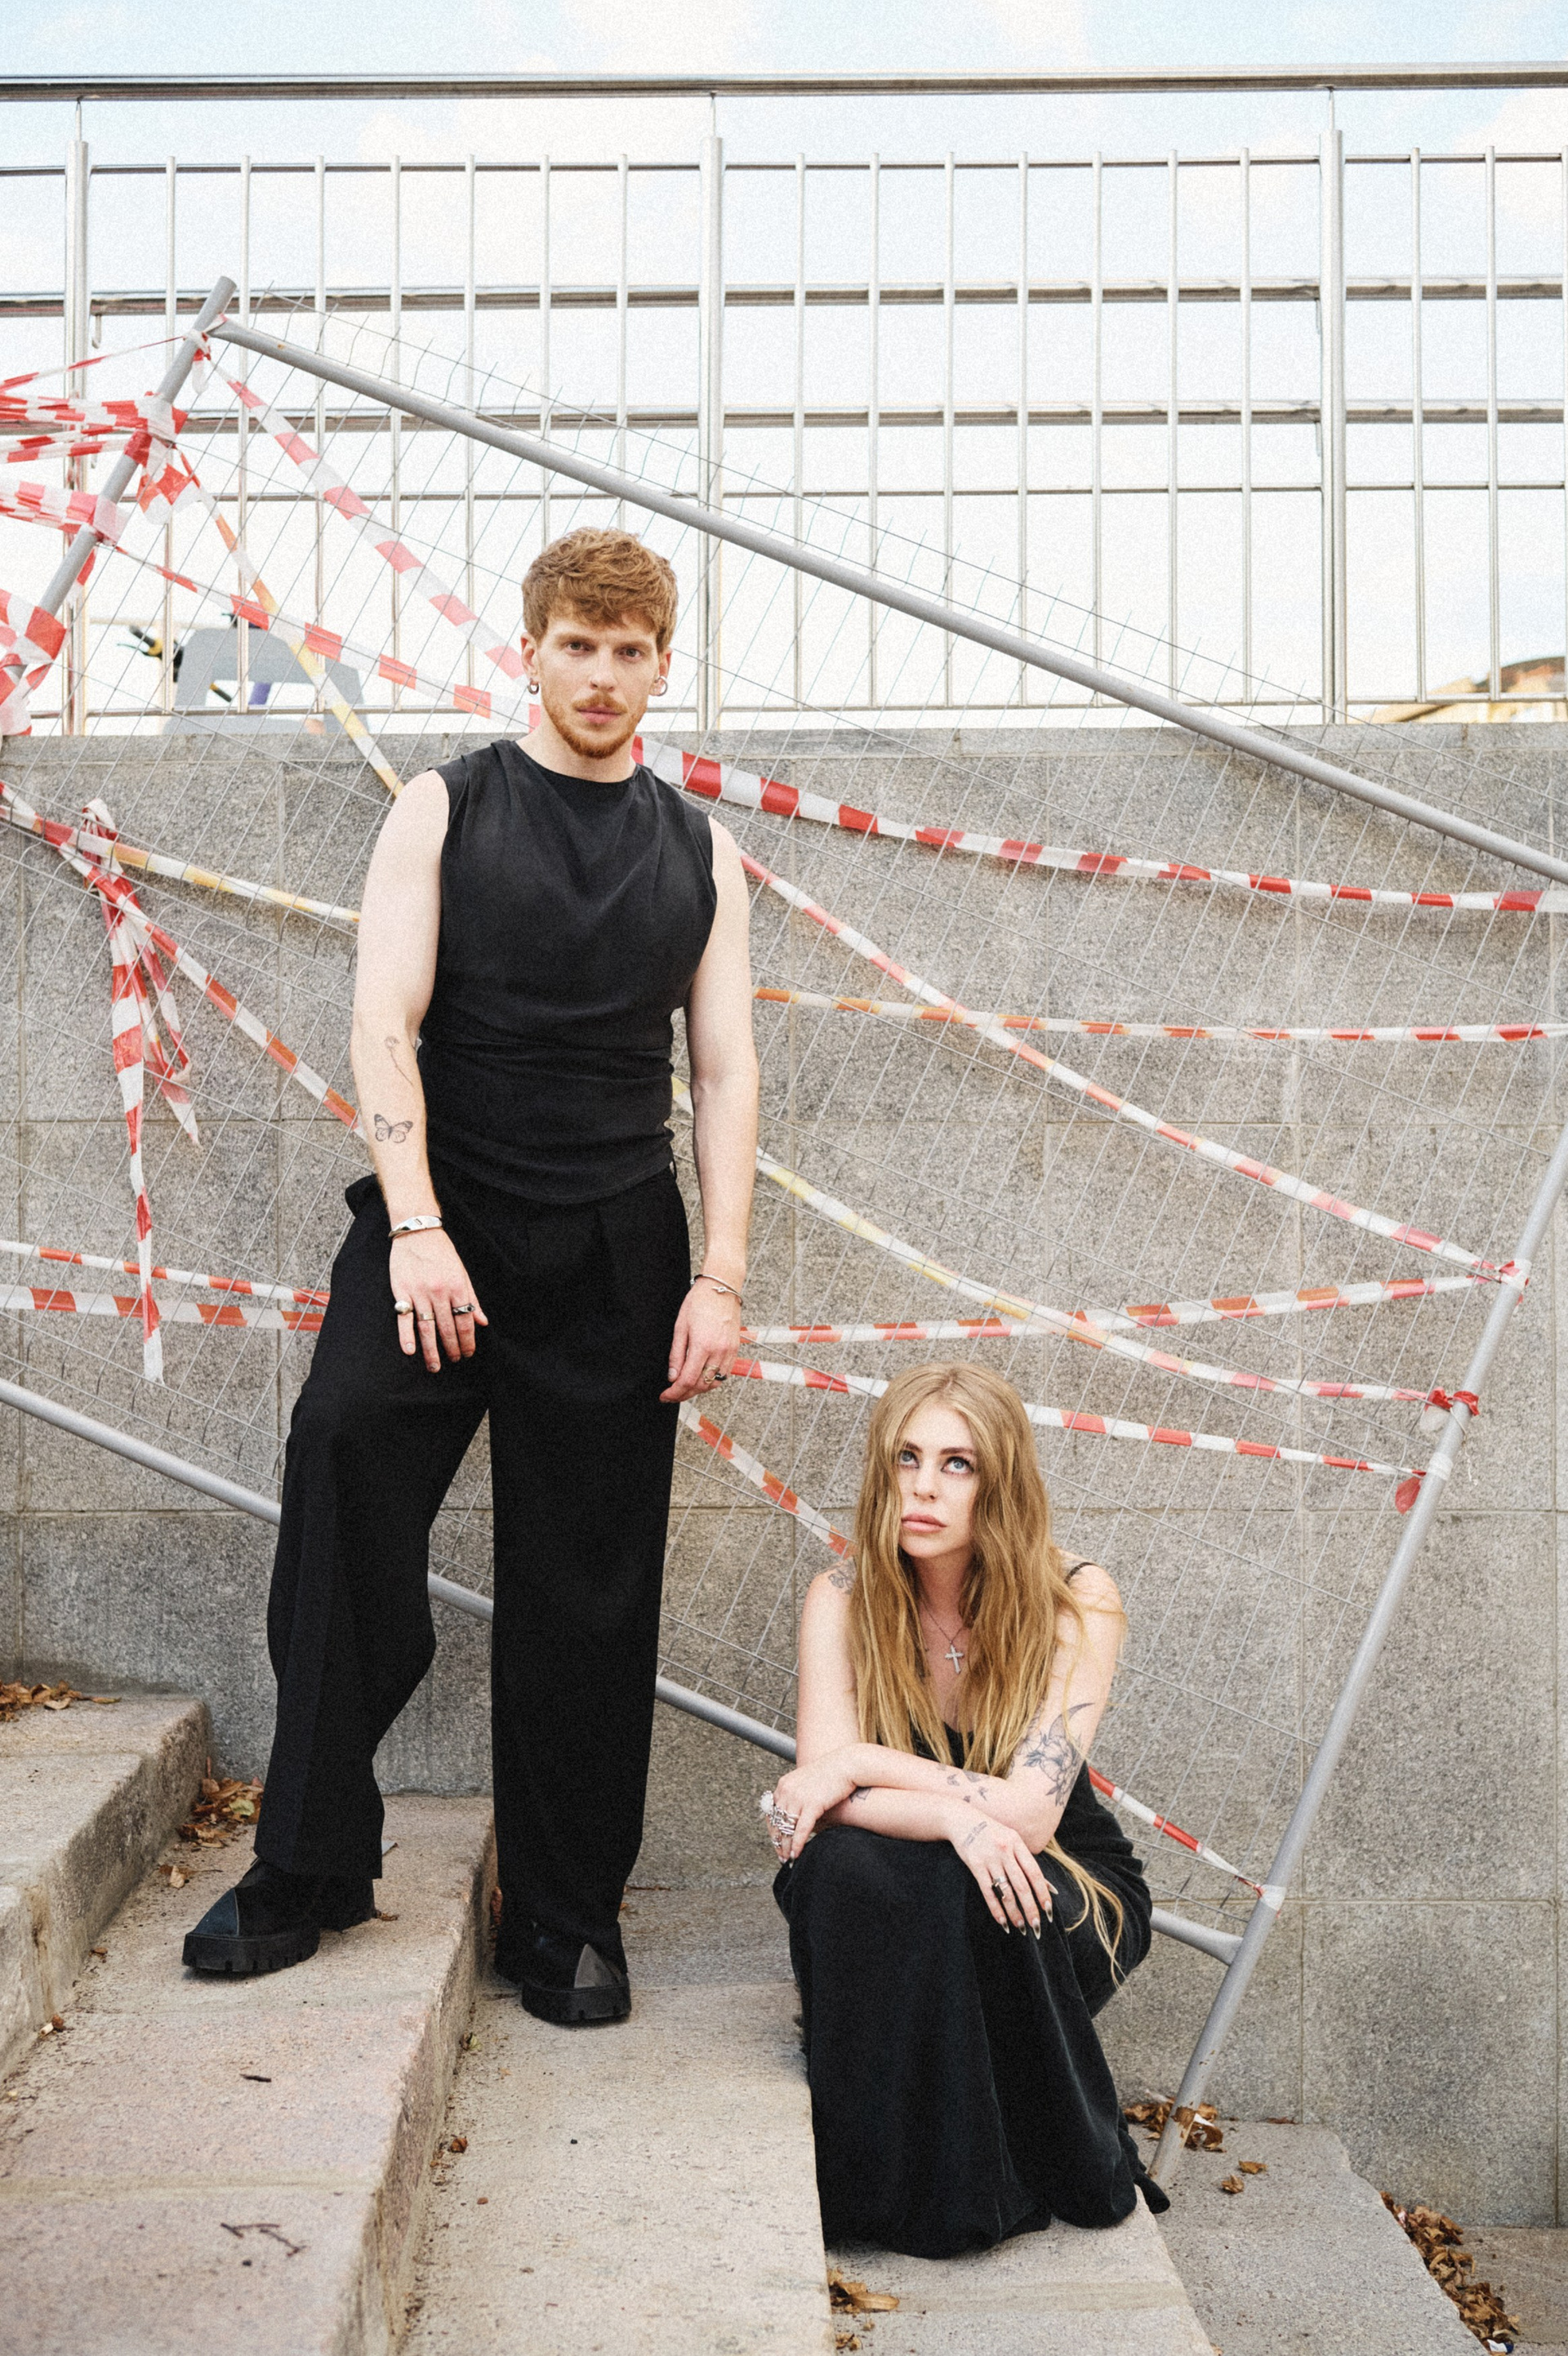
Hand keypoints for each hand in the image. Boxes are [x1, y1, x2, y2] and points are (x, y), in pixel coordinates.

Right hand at [389, 1229, 487, 1371]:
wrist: (418, 1232)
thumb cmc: (442, 1253)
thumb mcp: (462, 1273)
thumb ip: (472, 1298)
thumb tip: (483, 1322)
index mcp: (457, 1287)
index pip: (465, 1321)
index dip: (468, 1341)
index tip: (468, 1353)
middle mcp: (440, 1292)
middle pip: (448, 1328)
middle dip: (452, 1348)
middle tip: (454, 1361)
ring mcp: (419, 1292)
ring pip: (427, 1327)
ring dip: (432, 1350)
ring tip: (435, 1366)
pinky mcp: (401, 1291)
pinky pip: (405, 1318)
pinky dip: (406, 1336)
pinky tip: (410, 1351)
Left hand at [661, 1277, 742, 1402]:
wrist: (721, 1288)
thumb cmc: (699, 1302)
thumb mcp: (680, 1327)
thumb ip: (676, 1355)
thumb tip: (672, 1376)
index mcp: (702, 1346)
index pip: (688, 1380)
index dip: (675, 1392)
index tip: (665, 1396)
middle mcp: (719, 1352)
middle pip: (701, 1385)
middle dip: (685, 1394)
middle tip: (672, 1394)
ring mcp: (729, 1352)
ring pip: (714, 1383)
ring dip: (699, 1389)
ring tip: (685, 1388)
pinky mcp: (735, 1350)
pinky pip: (724, 1374)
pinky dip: (712, 1381)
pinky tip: (701, 1378)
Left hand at [764, 1754, 859, 1859]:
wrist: (847, 1765)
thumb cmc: (831, 1776)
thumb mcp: (807, 1783)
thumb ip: (798, 1798)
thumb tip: (797, 1820)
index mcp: (784, 1785)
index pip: (771, 1813)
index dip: (773, 1831)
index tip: (776, 1843)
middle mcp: (787, 1790)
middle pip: (776, 1822)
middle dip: (778, 1842)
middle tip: (781, 1856)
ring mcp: (798, 1797)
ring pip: (787, 1828)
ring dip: (786, 1847)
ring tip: (788, 1859)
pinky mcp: (812, 1804)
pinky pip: (801, 1829)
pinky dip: (797, 1844)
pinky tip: (796, 1854)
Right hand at [946, 1803, 1053, 1933]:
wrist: (961, 1819)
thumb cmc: (992, 1832)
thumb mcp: (1012, 1840)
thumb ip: (1028, 1862)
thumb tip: (1051, 1888)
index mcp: (1017, 1843)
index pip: (1034, 1872)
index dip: (1043, 1892)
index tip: (1048, 1910)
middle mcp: (1004, 1850)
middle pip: (1021, 1885)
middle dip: (1030, 1908)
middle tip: (1036, 1926)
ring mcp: (989, 1857)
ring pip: (1005, 1891)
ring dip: (1014, 1912)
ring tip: (1020, 1927)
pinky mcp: (974, 1864)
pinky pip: (987, 1891)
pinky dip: (995, 1908)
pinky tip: (1002, 1921)